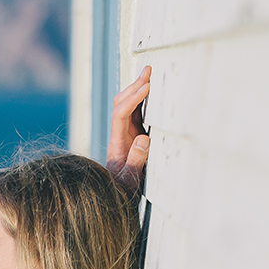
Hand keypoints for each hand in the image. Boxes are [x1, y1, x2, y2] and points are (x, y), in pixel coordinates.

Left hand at [106, 65, 151, 196]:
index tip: (146, 87)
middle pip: (121, 104)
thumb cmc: (124, 190)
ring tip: (149, 74)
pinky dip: (142, 100)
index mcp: (117, 144)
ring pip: (127, 106)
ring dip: (137, 89)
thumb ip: (135, 161)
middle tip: (148, 71)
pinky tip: (151, 90)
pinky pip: (135, 113)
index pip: (121, 114)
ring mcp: (124, 135)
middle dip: (134, 87)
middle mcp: (119, 136)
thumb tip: (143, 139)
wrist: (117, 197)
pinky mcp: (131, 136)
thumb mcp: (130, 180)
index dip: (132, 99)